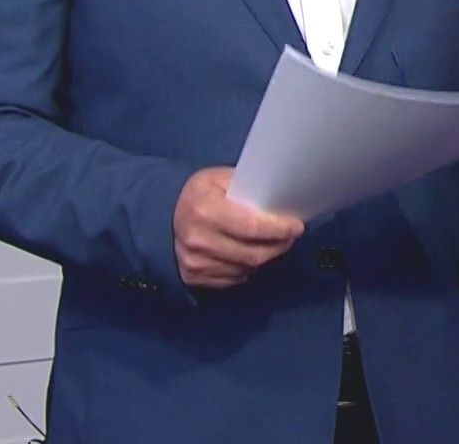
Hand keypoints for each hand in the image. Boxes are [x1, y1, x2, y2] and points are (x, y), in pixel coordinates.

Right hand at [171, 167, 303, 288]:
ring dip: (266, 258)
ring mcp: (195, 262)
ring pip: (247, 269)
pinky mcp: (194, 278)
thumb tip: (279, 200)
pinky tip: (250, 254)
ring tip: (272, 244)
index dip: (279, 229)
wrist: (162, 217)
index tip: (296, 226)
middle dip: (279, 246)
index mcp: (205, 210)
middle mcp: (198, 240)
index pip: (252, 227)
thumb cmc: (200, 194)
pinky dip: (248, 269)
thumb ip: (246, 187)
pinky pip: (235, 279)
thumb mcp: (219, 178)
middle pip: (253, 254)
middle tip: (290, 236)